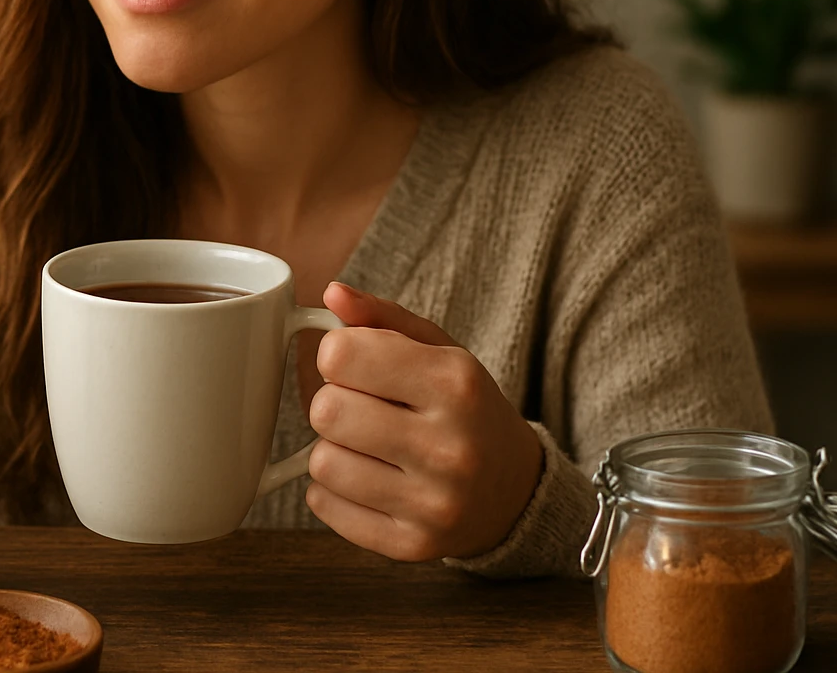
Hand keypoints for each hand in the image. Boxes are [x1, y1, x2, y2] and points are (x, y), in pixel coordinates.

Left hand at [304, 282, 543, 561]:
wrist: (515, 491)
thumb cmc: (465, 409)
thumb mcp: (439, 351)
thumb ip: (381, 317)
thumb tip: (331, 291)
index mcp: (457, 384)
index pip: (343, 354)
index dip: (338, 354)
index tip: (355, 363)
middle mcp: (450, 446)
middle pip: (326, 411)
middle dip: (334, 403)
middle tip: (362, 408)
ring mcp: (433, 503)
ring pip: (322, 463)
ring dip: (334, 449)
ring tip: (368, 446)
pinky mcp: (412, 545)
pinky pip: (324, 507)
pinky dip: (333, 490)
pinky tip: (368, 479)